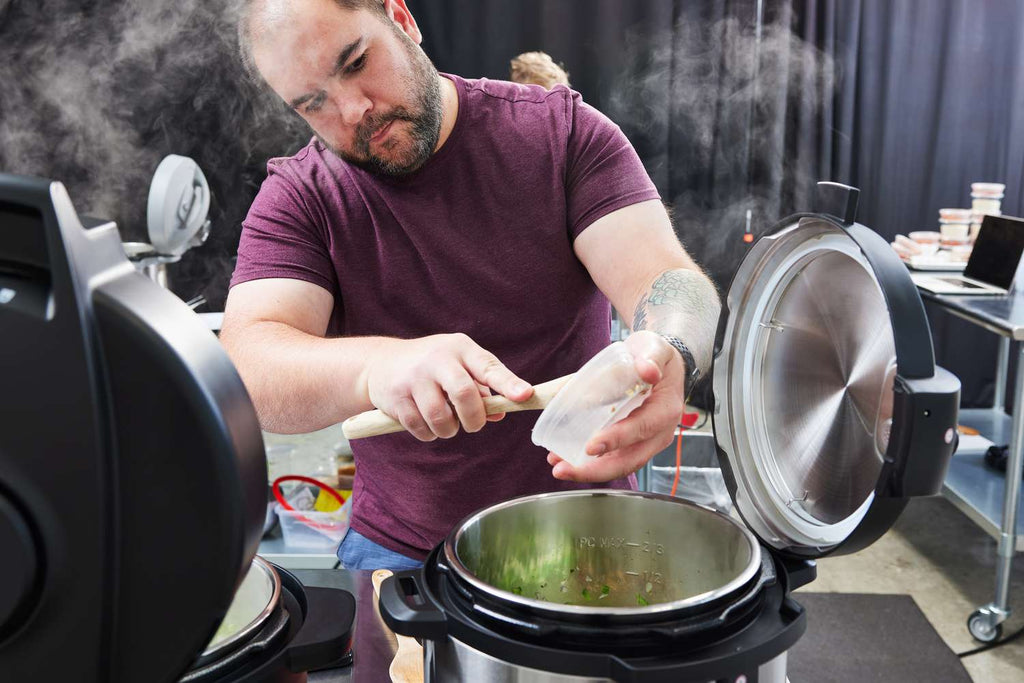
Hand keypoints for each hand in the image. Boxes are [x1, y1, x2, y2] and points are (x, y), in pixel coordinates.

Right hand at [365, 333, 533, 440]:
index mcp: (460, 348)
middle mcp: (437, 359)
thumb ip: (482, 388)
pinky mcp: (396, 397)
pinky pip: (421, 428)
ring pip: (441, 417)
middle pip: (464, 393)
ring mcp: (414, 377)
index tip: (525, 395)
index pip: (488, 367)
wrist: (381, 362)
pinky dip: (429, 434)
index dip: (508, 384)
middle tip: (473, 425)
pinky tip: (426, 423)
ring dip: (449, 430)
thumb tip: (500, 413)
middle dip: (474, 418)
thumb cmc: (432, 366)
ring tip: (446, 423)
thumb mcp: (459, 366)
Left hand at [547, 331, 684, 481]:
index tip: (591, 447)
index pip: (641, 429)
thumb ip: (650, 358)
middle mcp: (659, 433)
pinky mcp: (632, 444)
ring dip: (588, 471)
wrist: (661, 365)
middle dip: (595, 470)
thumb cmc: (656, 357)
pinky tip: (565, 459)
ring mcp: (646, 442)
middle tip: (563, 469)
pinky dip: (590, 464)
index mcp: (665, 410)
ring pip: (620, 465)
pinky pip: (613, 459)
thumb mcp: (655, 348)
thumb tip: (646, 370)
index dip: (616, 440)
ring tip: (558, 467)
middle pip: (629, 460)